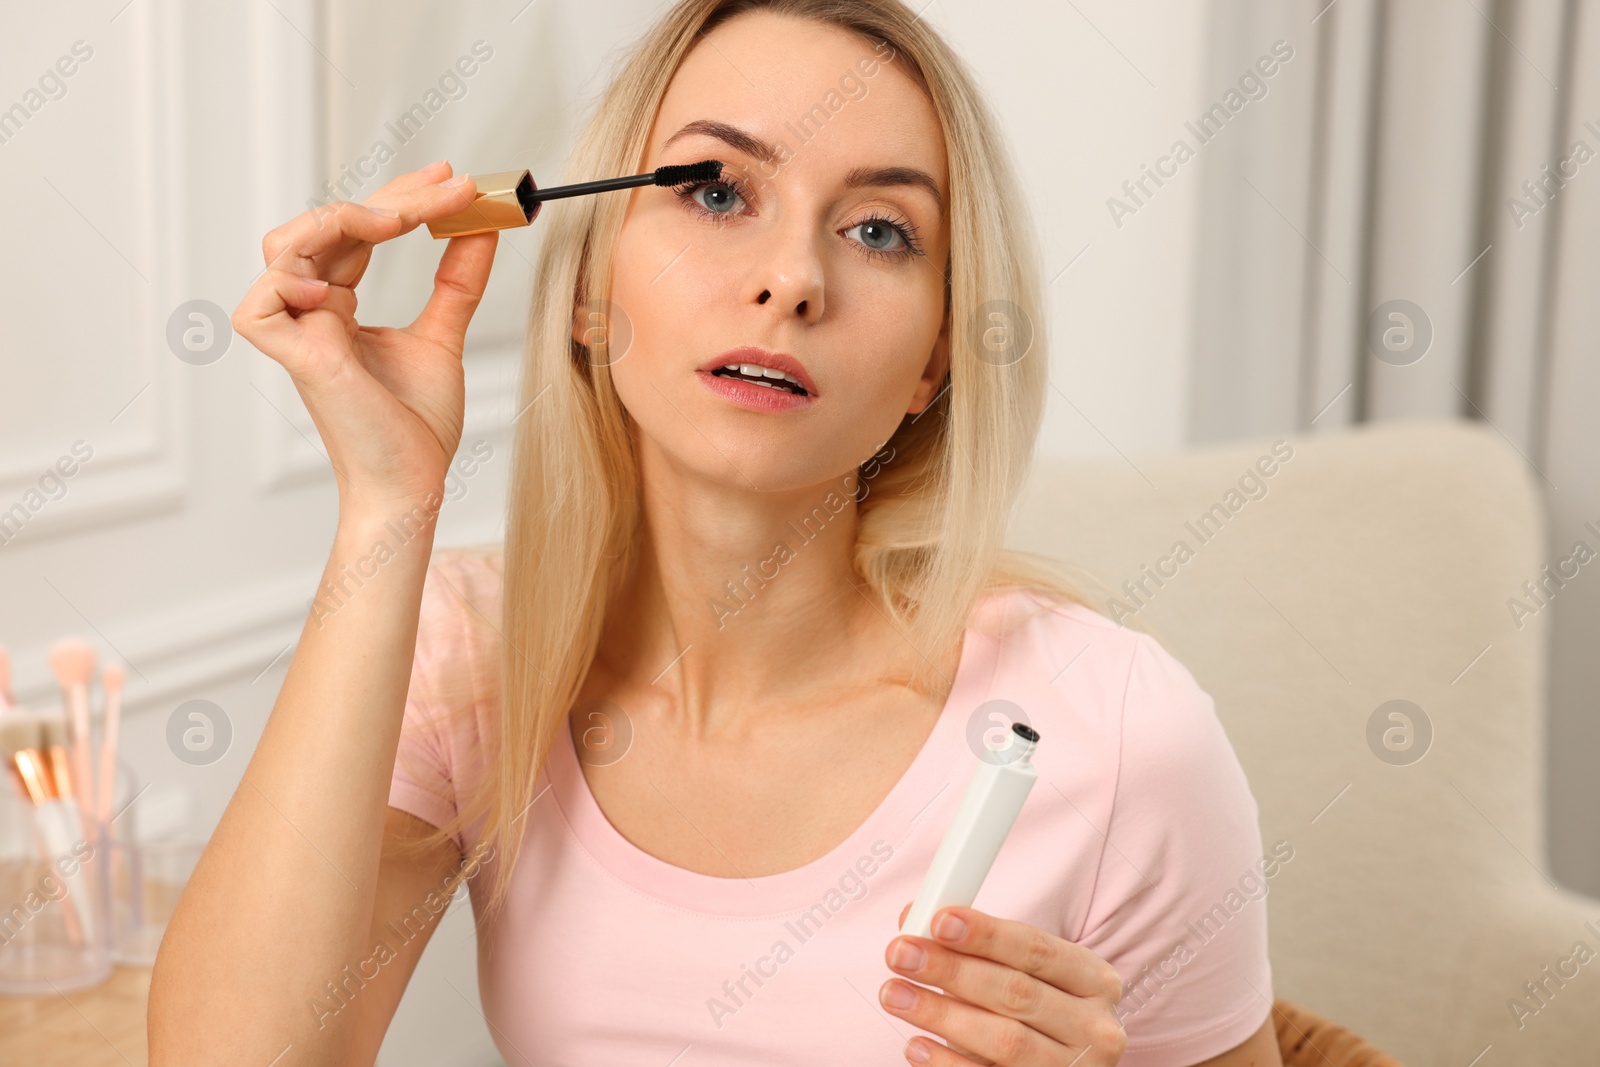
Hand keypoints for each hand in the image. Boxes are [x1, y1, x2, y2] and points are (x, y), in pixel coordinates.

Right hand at [231, 160, 494, 513]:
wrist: (414, 484)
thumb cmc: (417, 427)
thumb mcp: (443, 336)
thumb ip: (456, 281)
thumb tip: (481, 227)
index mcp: (338, 307)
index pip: (355, 231)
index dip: (398, 198)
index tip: (451, 179)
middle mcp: (311, 313)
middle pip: (325, 226)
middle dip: (389, 198)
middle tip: (450, 186)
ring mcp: (297, 334)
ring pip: (284, 246)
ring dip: (344, 219)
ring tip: (403, 220)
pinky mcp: (294, 358)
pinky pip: (260, 303)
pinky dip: (291, 281)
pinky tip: (339, 285)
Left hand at [882, 901, 1126, 1065]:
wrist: (1060, 1065)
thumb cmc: (1036, 1011)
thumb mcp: (1020, 973)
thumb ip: (972, 944)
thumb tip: (915, 915)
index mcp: (1095, 981)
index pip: (1038, 950)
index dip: (987, 934)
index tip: (938, 920)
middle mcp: (1094, 1028)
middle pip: (1017, 993)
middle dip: (952, 970)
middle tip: (901, 954)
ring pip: (1004, 1041)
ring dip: (942, 1014)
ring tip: (895, 994)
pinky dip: (947, 1063)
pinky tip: (915, 1045)